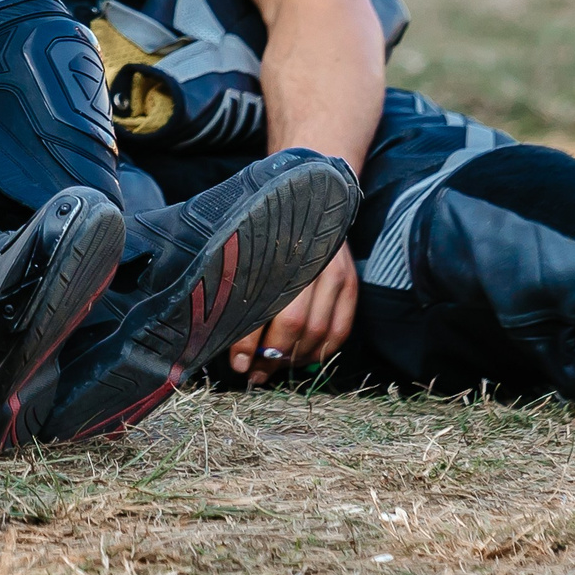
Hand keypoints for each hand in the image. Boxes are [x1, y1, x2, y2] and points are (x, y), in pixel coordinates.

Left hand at [228, 243, 357, 386]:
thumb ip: (235, 286)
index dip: (247, 341)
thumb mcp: (246, 251)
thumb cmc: (268, 232)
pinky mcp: (351, 281)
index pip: (258, 306)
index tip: (237, 363)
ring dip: (295, 358)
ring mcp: (334, 271)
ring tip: (274, 367)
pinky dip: (322, 352)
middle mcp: (308, 261)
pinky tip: (303, 358)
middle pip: (293, 323)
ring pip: (318, 331)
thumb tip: (224, 334)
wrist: (309, 202)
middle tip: (255, 372)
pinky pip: (341, 329)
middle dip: (271, 356)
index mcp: (273, 250)